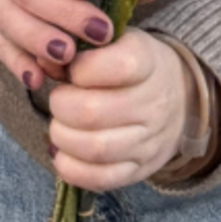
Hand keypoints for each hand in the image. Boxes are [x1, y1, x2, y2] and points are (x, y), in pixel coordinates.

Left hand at [48, 28, 189, 190]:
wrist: (178, 98)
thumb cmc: (135, 67)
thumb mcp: (115, 43)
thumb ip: (78, 48)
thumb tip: (42, 61)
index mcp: (148, 62)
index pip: (118, 66)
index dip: (82, 68)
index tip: (72, 70)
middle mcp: (153, 103)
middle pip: (93, 112)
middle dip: (61, 106)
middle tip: (58, 100)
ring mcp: (148, 141)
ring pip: (95, 149)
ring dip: (63, 138)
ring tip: (60, 126)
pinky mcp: (139, 170)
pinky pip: (101, 179)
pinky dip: (71, 169)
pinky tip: (62, 153)